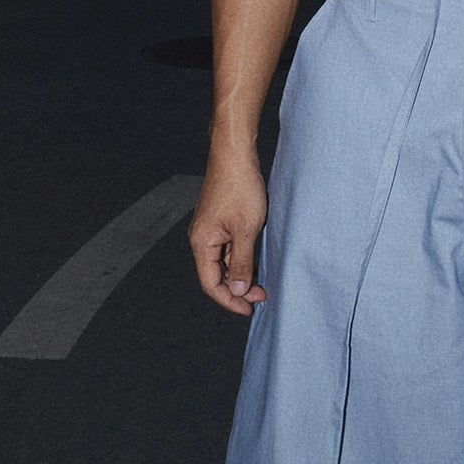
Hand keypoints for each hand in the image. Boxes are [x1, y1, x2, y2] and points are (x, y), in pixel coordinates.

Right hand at [188, 152, 268, 314]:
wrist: (235, 154)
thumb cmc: (240, 188)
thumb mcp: (246, 229)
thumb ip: (241, 262)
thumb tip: (237, 289)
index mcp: (202, 243)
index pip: (211, 284)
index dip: (229, 300)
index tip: (249, 308)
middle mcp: (201, 239)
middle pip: (216, 275)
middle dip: (237, 289)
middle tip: (262, 295)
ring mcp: (210, 230)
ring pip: (223, 263)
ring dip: (240, 275)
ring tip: (261, 281)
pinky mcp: (220, 222)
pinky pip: (227, 249)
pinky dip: (241, 259)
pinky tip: (256, 262)